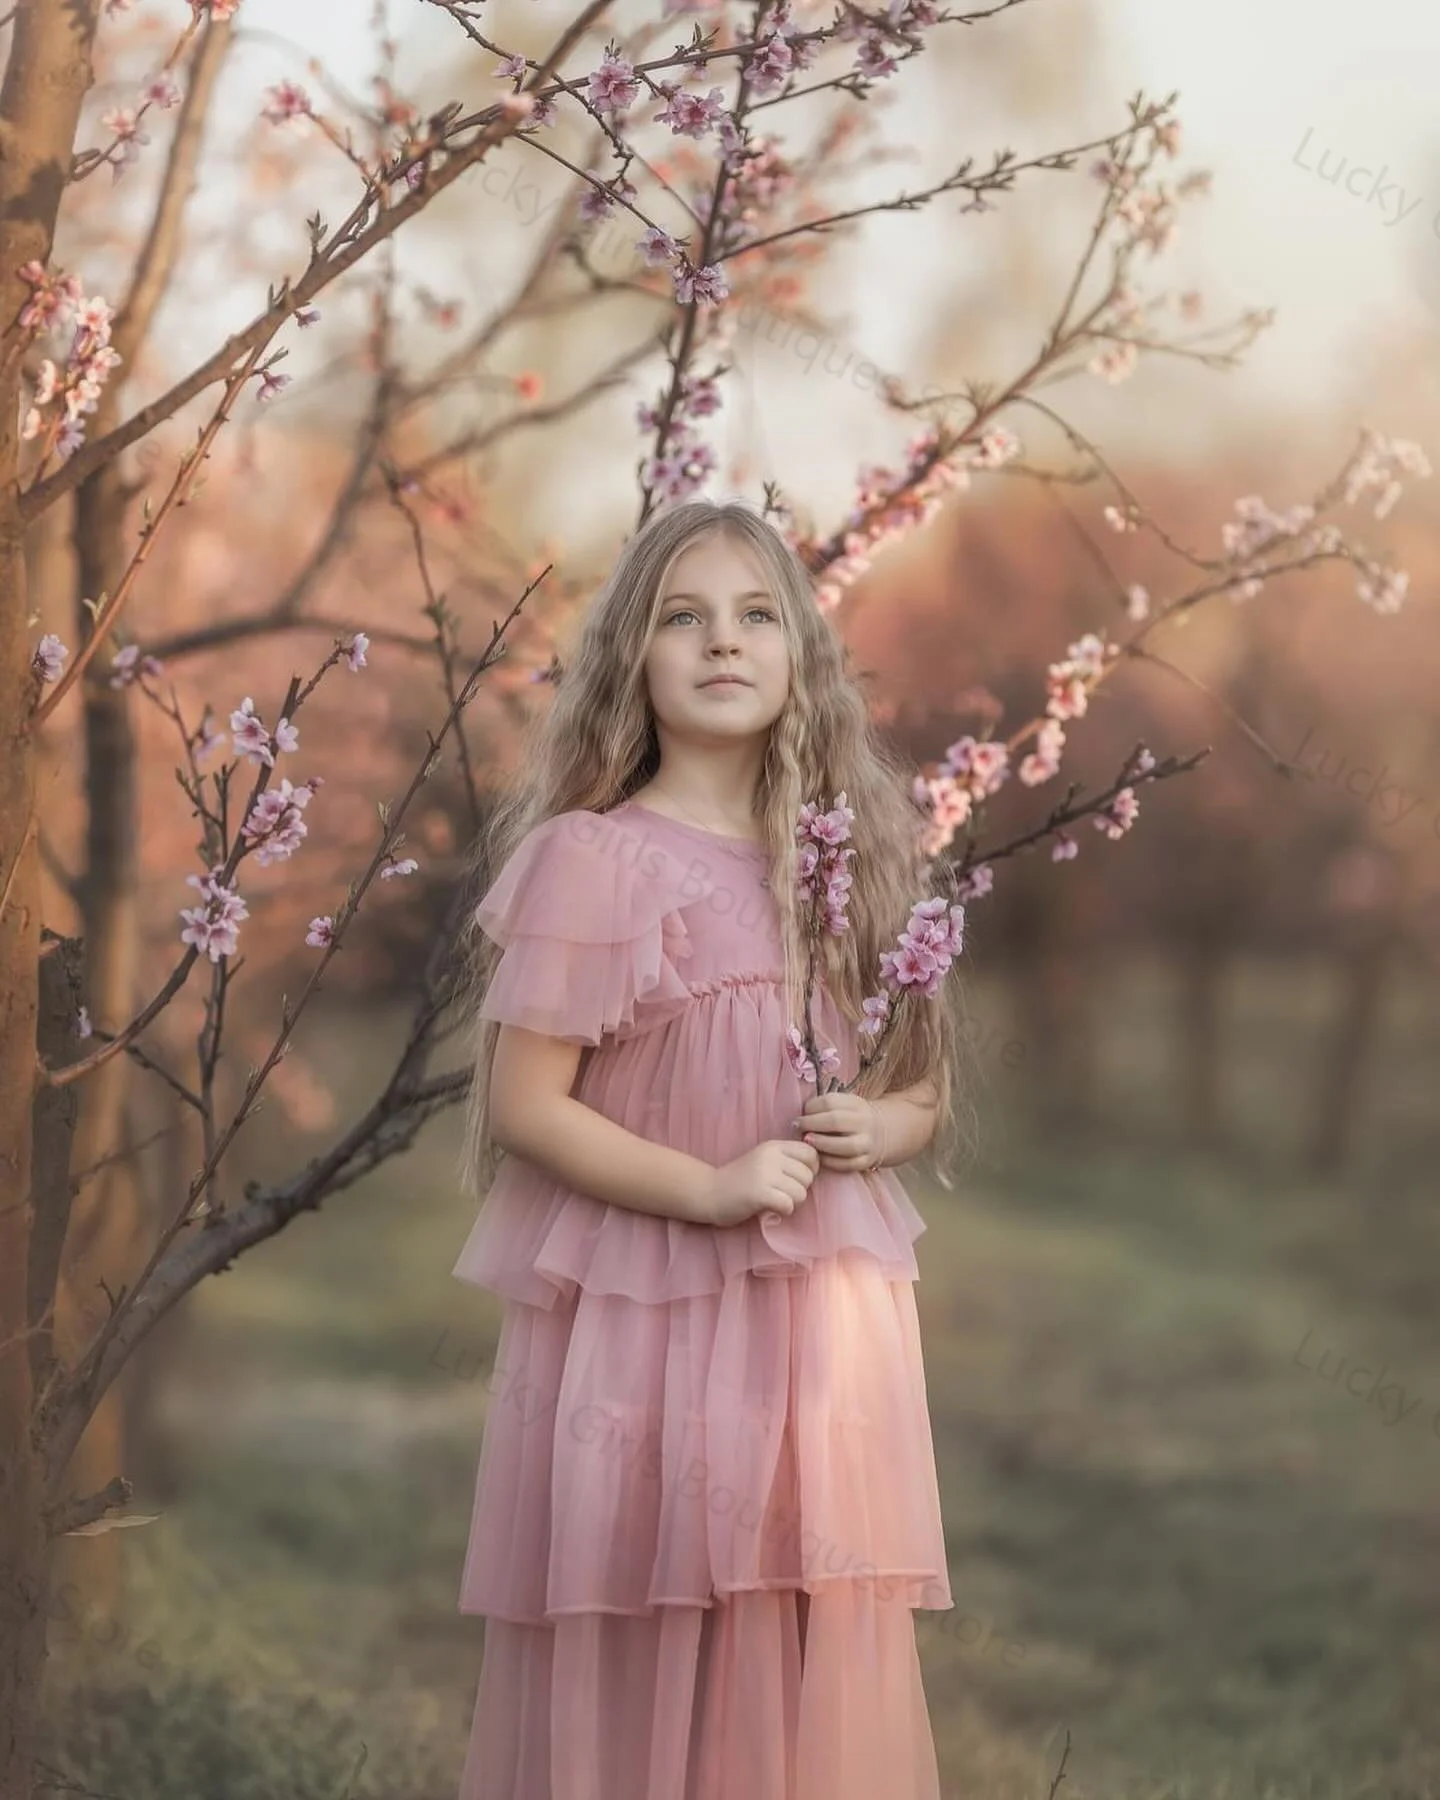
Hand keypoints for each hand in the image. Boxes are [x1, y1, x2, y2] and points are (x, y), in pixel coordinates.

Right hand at [701, 1139, 820, 1227]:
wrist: (709, 1192)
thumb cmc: (740, 1180)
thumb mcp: (764, 1161)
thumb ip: (786, 1161)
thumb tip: (816, 1169)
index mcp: (773, 1146)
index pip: (811, 1153)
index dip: (810, 1169)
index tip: (796, 1179)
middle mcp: (771, 1156)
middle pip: (808, 1176)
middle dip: (800, 1189)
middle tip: (782, 1194)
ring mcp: (764, 1173)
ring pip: (801, 1192)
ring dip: (792, 1202)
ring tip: (776, 1202)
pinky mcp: (759, 1193)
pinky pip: (788, 1204)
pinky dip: (783, 1211)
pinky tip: (771, 1209)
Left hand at [795, 1091, 884, 1172]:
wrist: (879, 1133)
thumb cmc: (850, 1118)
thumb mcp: (842, 1105)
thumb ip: (823, 1107)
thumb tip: (799, 1118)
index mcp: (856, 1104)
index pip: (830, 1102)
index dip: (811, 1108)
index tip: (800, 1114)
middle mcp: (864, 1122)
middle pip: (836, 1121)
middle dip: (812, 1124)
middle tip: (798, 1127)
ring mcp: (867, 1143)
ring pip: (844, 1145)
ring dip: (821, 1143)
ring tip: (806, 1141)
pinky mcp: (865, 1161)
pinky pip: (846, 1164)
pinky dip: (829, 1161)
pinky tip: (818, 1156)